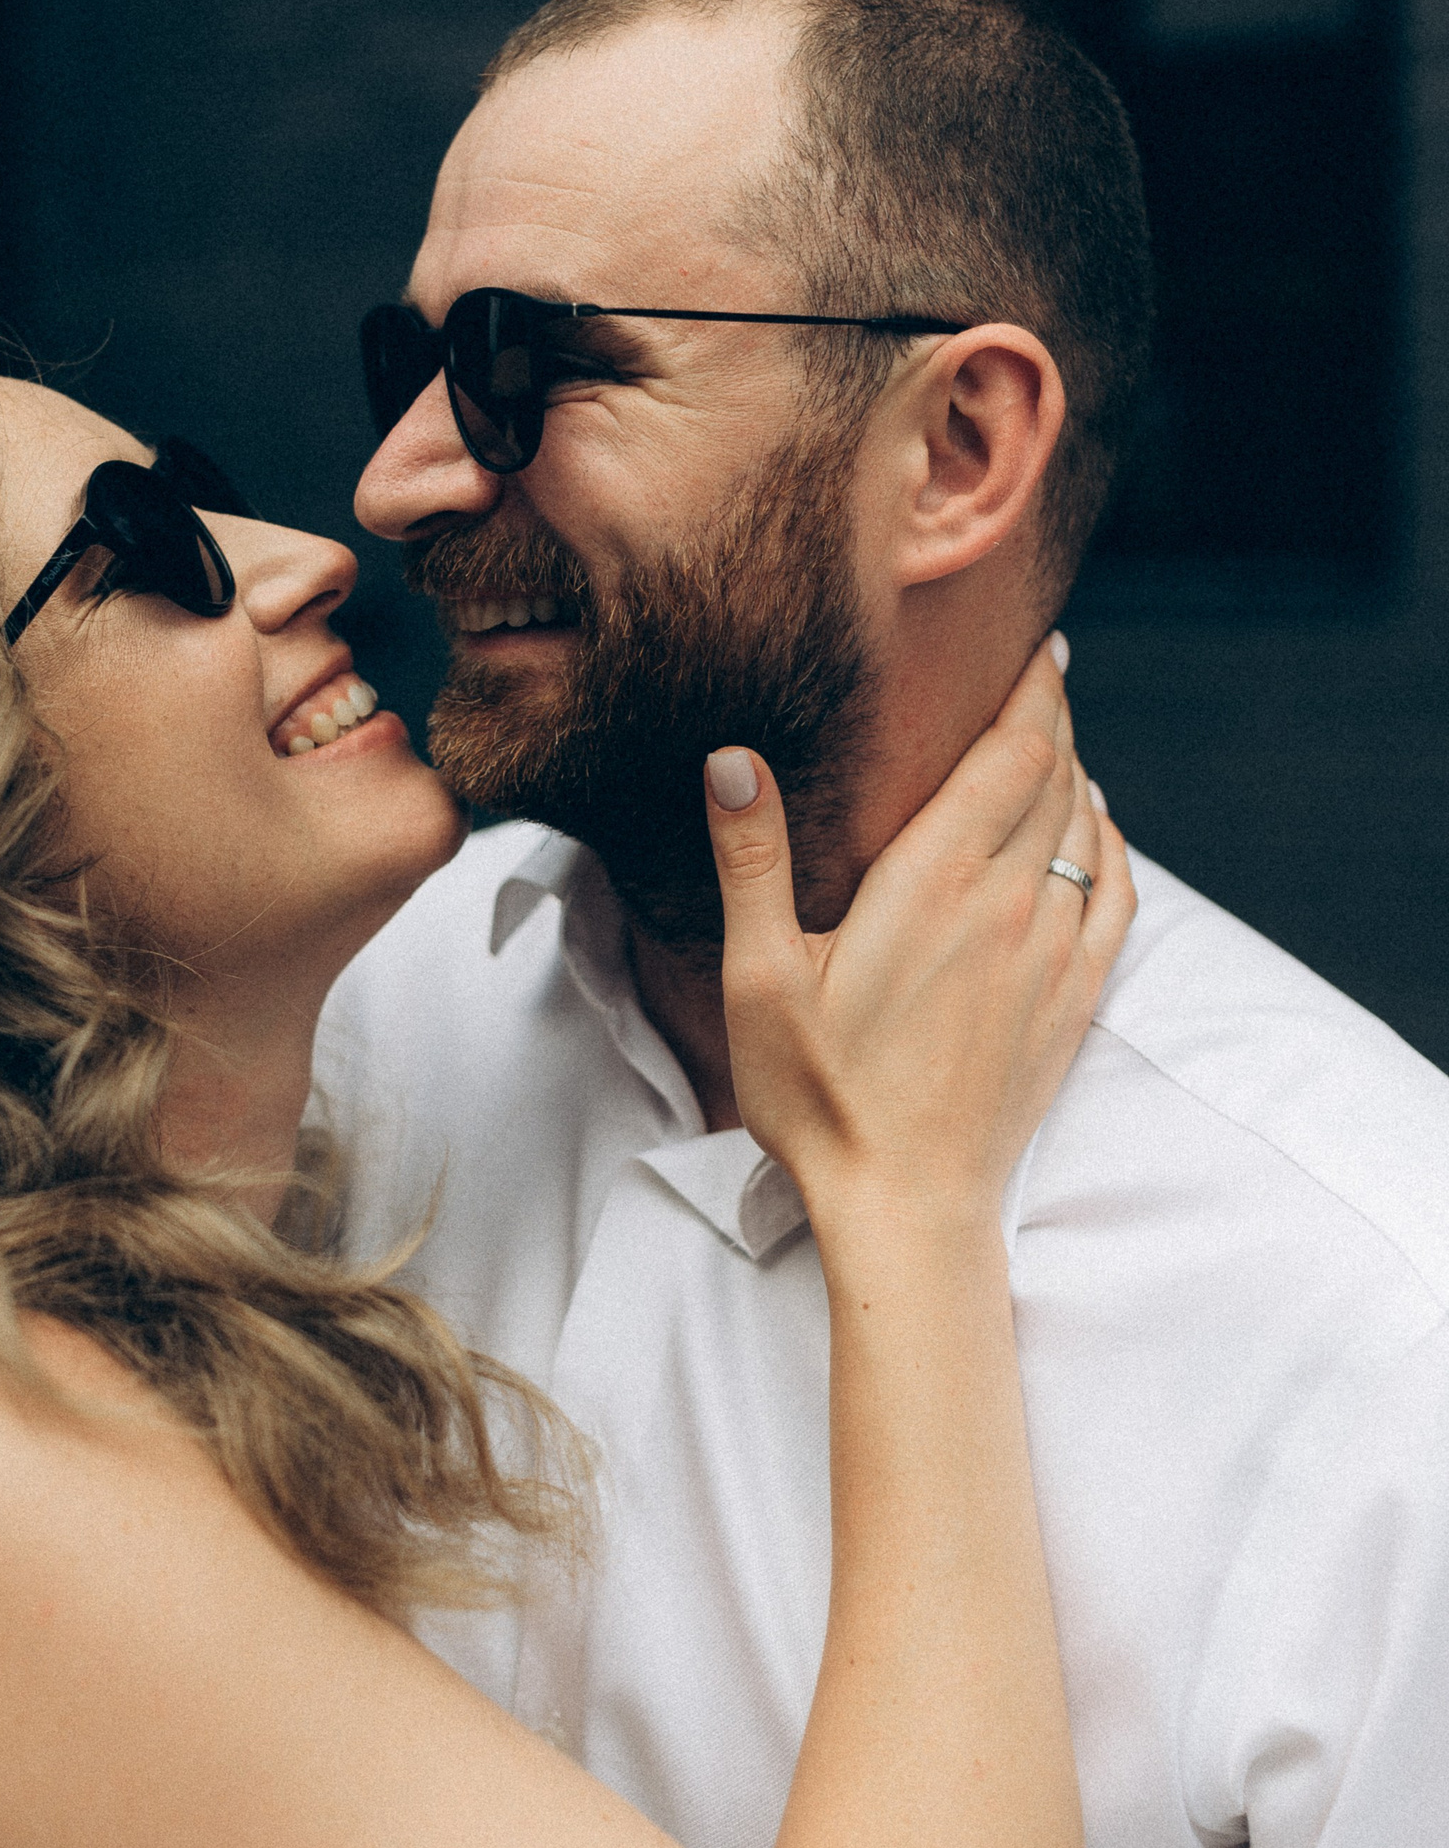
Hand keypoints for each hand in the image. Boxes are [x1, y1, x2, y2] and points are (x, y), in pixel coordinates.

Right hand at [704, 637, 1133, 1241]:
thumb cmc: (819, 1097)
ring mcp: (1052, 954)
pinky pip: (1115, 894)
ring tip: (1054, 737)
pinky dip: (1109, 843)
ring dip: (1075, 772)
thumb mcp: (760, 978)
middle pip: (1055, 776)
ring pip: (1085, 828)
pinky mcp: (1073, 1000)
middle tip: (1038, 672)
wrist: (906, 1204)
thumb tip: (733, 759)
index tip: (1034, 644)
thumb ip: (753, 861)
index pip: (1012, 751)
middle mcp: (1011, 904)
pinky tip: (1091, 826)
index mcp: (936, 883)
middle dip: (1051, 716)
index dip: (1030, 689)